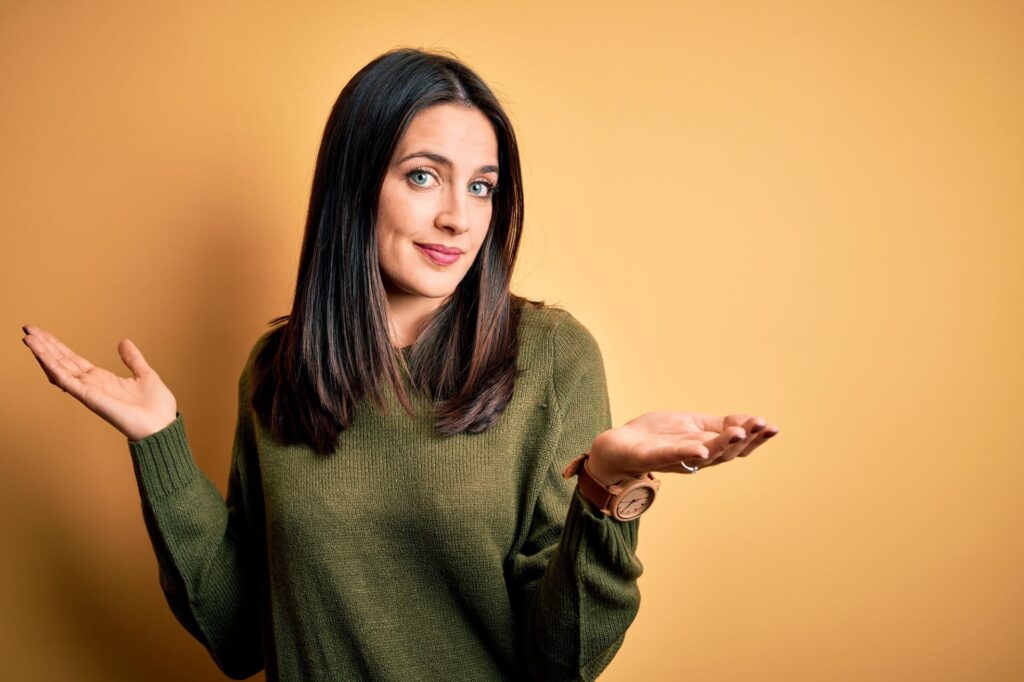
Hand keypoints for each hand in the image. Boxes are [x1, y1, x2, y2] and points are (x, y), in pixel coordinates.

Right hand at [21, 324, 177, 441]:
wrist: (162, 425)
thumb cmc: (156, 407)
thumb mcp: (144, 374)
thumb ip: (132, 359)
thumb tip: (123, 341)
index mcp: (102, 379)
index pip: (73, 359)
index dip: (58, 346)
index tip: (43, 333)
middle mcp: (91, 384)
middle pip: (62, 361)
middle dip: (45, 346)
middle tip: (28, 329)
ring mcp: (88, 391)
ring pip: (59, 369)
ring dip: (43, 353)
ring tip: (28, 337)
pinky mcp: (89, 397)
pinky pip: (66, 380)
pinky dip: (52, 366)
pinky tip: (41, 354)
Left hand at [586, 411, 778, 485]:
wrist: (618, 446)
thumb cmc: (655, 436)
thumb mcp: (692, 425)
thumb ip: (717, 426)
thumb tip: (747, 422)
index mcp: (706, 447)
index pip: (735, 444)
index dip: (754, 436)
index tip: (771, 426)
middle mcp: (695, 458)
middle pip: (727, 452)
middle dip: (747, 440)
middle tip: (764, 427)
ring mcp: (675, 459)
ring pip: (705, 455)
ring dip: (723, 444)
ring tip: (740, 432)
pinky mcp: (653, 457)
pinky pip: (672, 456)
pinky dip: (687, 452)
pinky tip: (700, 448)